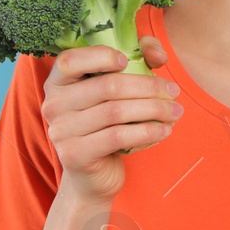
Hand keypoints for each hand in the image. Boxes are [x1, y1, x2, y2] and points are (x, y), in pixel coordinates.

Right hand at [41, 35, 181, 202]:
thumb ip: (137, 58)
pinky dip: (146, 131)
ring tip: (176, 112)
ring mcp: (61, 131)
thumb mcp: (118, 88)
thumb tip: (158, 54)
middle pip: (106, 86)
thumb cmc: (106, 124)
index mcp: (57, 82)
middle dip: (148, 86)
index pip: (69, 60)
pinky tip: (164, 130)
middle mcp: (53, 104)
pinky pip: (117, 137)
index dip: (100, 56)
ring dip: (153, 109)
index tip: (128, 60)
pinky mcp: (75, 155)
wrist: (92, 175)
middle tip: (174, 91)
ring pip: (115, 112)